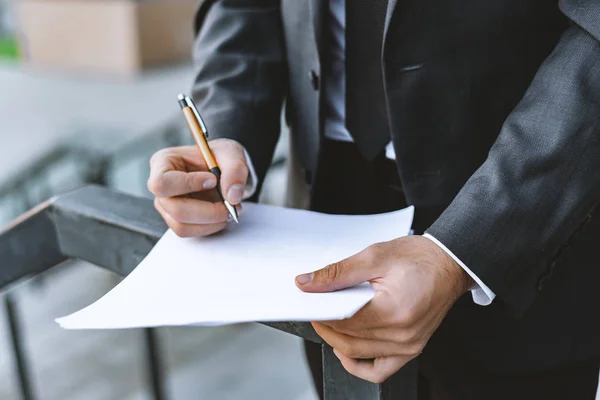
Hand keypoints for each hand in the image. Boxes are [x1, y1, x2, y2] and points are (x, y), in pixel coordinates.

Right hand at [147, 139, 247, 236]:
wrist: (223, 169)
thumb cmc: (219, 157)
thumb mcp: (231, 153)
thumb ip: (235, 169)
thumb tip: (232, 196)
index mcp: (163, 162)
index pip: (163, 182)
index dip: (188, 185)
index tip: (213, 180)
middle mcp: (160, 186)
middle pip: (175, 209)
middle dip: (208, 211)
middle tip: (230, 206)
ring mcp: (166, 205)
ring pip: (181, 225)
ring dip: (210, 222)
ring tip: (229, 210)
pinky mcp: (177, 220)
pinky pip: (189, 231)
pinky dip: (210, 227)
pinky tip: (222, 216)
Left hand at [295, 236, 472, 382]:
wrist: (449, 262)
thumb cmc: (419, 257)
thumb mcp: (374, 256)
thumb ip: (337, 273)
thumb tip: (308, 284)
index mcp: (394, 311)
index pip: (344, 322)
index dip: (321, 314)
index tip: (310, 302)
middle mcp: (403, 335)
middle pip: (348, 340)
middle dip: (325, 325)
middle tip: (316, 307)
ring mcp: (409, 345)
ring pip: (359, 354)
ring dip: (338, 340)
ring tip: (329, 320)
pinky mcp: (411, 349)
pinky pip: (380, 370)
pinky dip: (359, 364)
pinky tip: (346, 349)